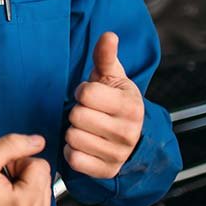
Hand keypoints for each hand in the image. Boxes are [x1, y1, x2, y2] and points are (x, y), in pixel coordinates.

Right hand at [0, 133, 53, 205]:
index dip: (17, 165)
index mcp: (28, 204)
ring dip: (26, 196)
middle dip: (23, 180)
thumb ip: (12, 145)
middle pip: (44, 182)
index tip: (1, 176)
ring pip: (44, 198)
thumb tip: (37, 142)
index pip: (41, 166)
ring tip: (3, 202)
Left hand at [64, 31, 144, 179]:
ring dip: (73, 132)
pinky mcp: (106, 170)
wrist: (132, 136)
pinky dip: (72, 152)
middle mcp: (127, 131)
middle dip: (77, 112)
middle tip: (88, 113)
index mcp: (130, 105)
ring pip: (73, 138)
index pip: (86, 94)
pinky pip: (74, 159)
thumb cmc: (116, 101)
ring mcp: (118, 153)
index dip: (83, 92)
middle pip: (77, 116)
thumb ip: (106, 56)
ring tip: (86, 129)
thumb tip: (108, 35)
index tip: (90, 95)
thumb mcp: (113, 77)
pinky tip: (83, 145)